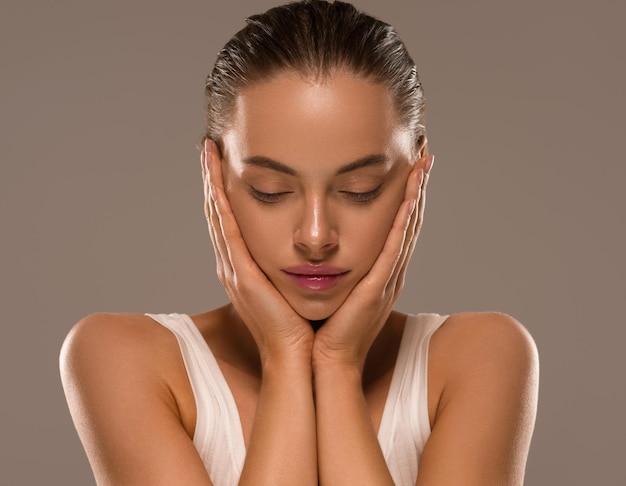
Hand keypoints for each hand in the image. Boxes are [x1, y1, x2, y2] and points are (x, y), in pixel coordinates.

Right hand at [202, 140, 313, 363]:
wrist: (297, 357)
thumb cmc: (299, 324)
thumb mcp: (291, 285)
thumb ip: (288, 263)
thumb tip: (304, 244)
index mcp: (244, 267)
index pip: (230, 220)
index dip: (223, 191)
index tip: (224, 162)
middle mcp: (233, 265)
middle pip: (218, 213)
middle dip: (212, 179)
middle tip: (209, 147)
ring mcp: (233, 270)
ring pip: (218, 216)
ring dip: (212, 183)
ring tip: (209, 152)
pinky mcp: (242, 276)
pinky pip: (229, 232)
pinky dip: (221, 205)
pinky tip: (217, 181)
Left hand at [312, 155, 432, 370]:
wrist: (323, 359)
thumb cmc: (323, 325)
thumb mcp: (333, 286)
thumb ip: (334, 263)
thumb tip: (320, 240)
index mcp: (379, 268)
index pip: (397, 223)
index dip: (406, 193)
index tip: (409, 162)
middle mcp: (389, 270)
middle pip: (409, 218)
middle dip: (418, 184)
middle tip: (424, 149)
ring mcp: (387, 278)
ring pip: (407, 227)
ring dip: (417, 193)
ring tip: (424, 161)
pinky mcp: (378, 286)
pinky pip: (395, 247)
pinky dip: (405, 220)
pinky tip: (411, 195)